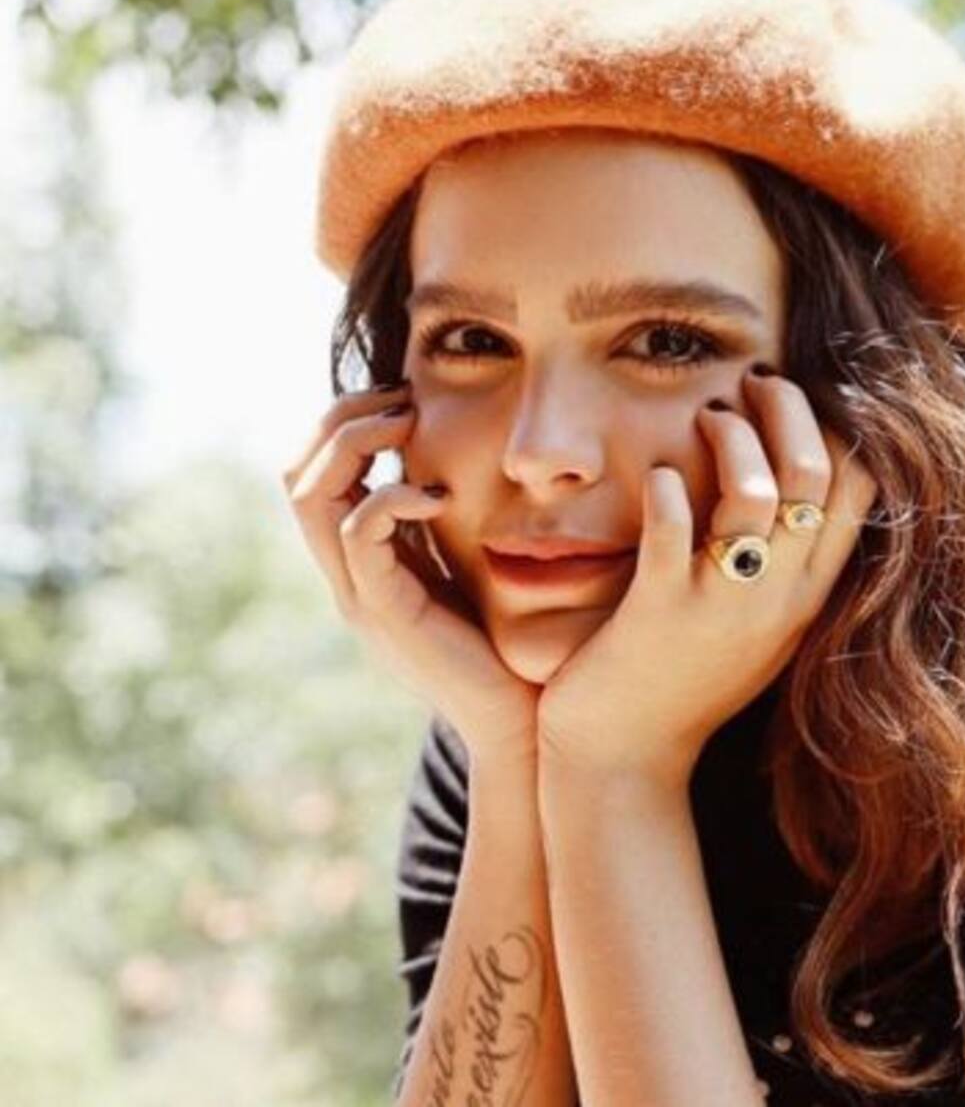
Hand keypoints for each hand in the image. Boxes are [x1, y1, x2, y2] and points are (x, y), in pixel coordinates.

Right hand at [282, 385, 539, 764]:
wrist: (516, 718)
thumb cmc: (501, 640)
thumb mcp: (460, 565)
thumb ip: (437, 525)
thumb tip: (441, 466)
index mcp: (360, 561)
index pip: (311, 474)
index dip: (342, 423)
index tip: (400, 398)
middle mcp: (346, 575)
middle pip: (296, 475)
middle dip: (340, 420)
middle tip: (399, 399)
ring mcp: (358, 595)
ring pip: (312, 497)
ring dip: (356, 444)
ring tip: (407, 423)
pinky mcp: (385, 612)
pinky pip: (360, 533)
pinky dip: (392, 497)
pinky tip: (439, 495)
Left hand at [536, 367, 878, 788]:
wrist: (625, 758)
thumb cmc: (688, 677)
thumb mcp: (757, 622)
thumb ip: (784, 561)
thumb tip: (790, 477)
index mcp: (807, 595)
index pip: (859, 487)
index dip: (835, 423)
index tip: (794, 396)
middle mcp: (778, 598)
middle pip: (815, 473)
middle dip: (789, 408)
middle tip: (752, 384)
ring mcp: (721, 606)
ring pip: (755, 493)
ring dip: (732, 437)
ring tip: (706, 416)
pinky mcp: (659, 612)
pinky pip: (672, 530)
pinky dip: (666, 489)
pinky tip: (654, 477)